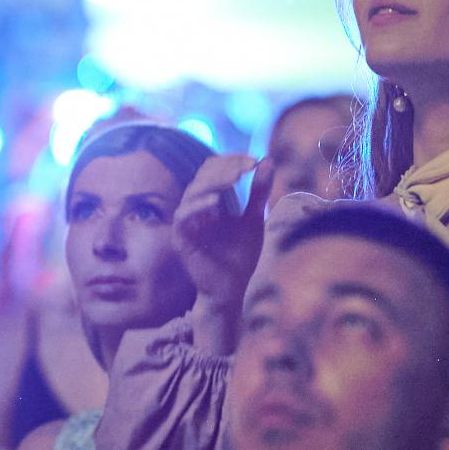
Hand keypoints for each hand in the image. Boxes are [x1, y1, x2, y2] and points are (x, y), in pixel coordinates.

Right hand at [173, 155, 273, 321]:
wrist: (231, 290)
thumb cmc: (240, 257)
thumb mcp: (254, 219)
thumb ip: (258, 192)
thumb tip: (268, 159)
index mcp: (209, 200)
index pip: (213, 168)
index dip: (232, 160)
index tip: (256, 160)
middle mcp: (195, 207)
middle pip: (203, 174)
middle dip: (226, 168)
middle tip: (248, 167)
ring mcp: (186, 223)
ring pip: (193, 191)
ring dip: (215, 182)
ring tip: (236, 179)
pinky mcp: (181, 239)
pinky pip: (183, 216)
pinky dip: (198, 206)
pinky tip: (216, 202)